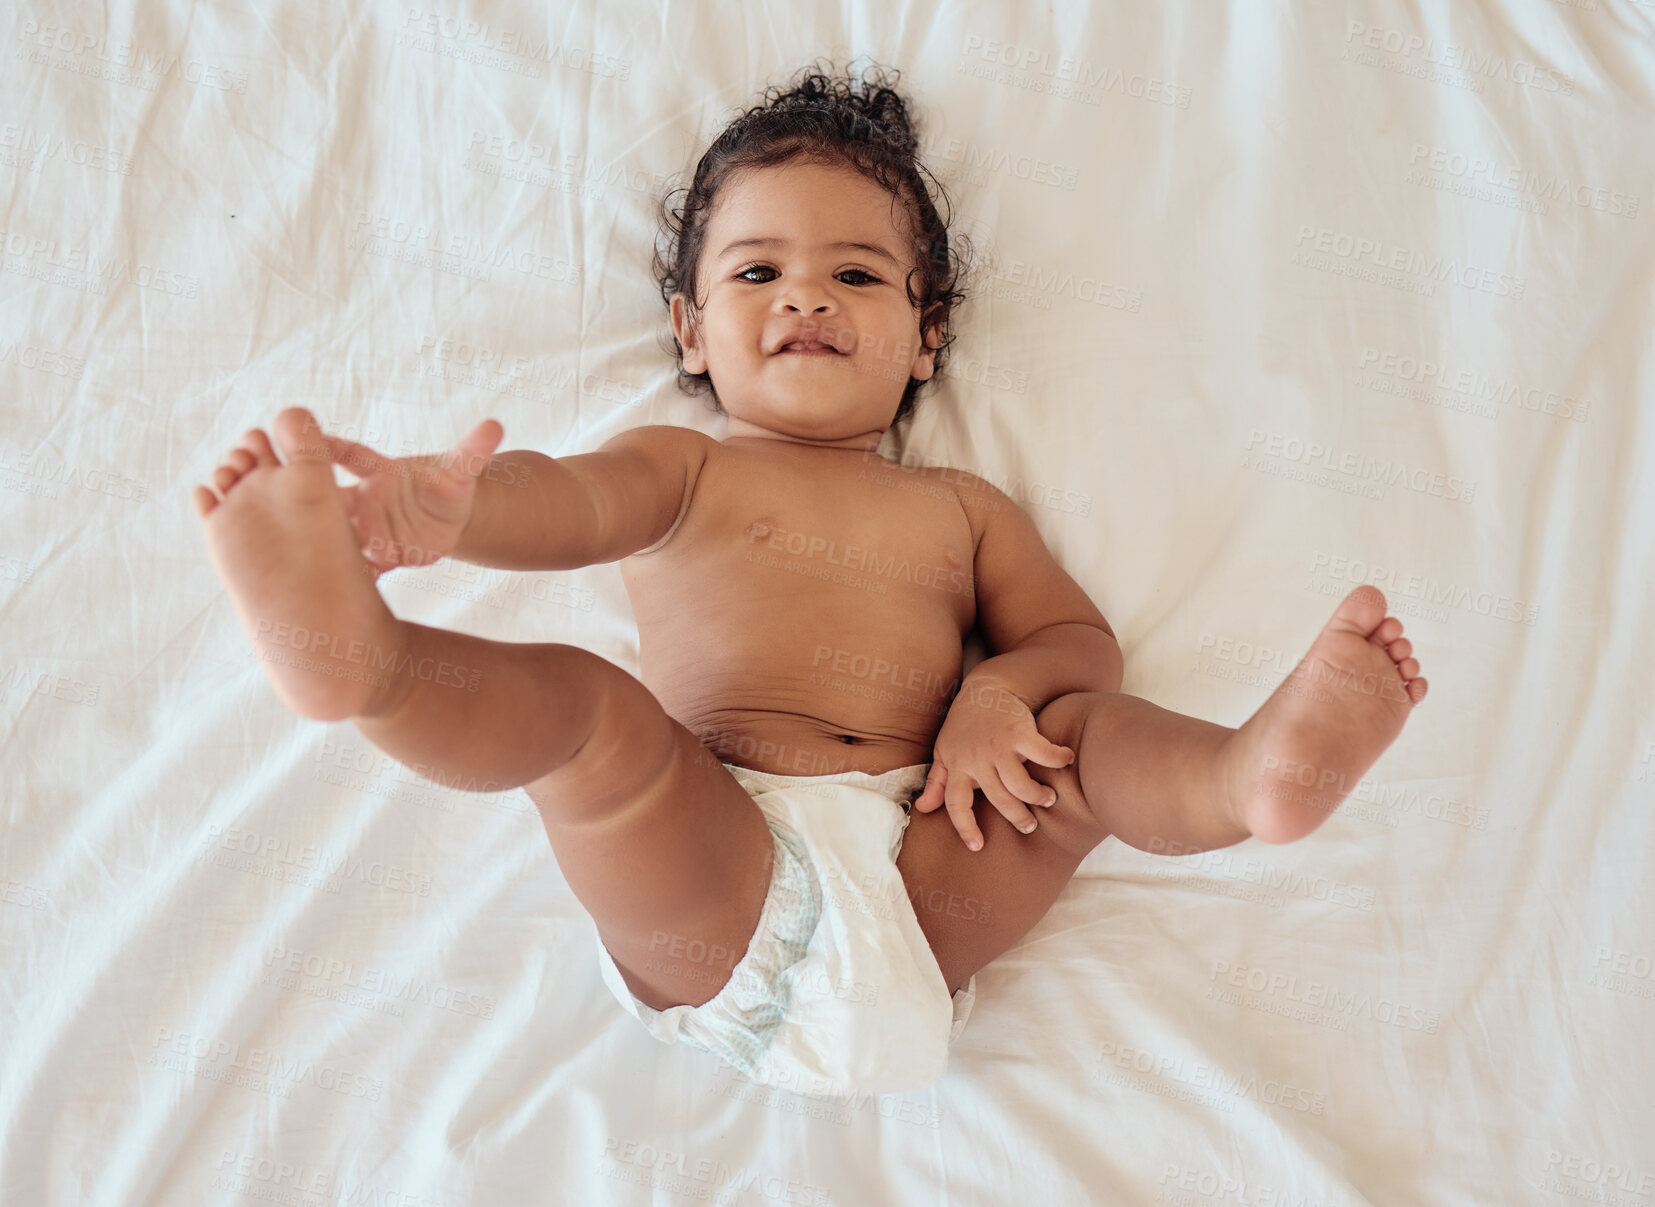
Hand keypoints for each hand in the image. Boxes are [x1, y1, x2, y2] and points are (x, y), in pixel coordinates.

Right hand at [325, 419, 504, 574]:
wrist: (450, 519)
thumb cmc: (447, 484)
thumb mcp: (462, 470)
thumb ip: (474, 451)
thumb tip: (496, 426)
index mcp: (382, 472)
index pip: (351, 455)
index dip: (330, 447)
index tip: (307, 441)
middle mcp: (366, 500)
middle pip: (332, 499)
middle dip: (315, 504)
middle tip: (298, 509)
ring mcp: (369, 530)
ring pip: (340, 536)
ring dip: (328, 545)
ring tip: (313, 557)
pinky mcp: (379, 558)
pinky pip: (361, 568)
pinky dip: (353, 578)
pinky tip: (341, 592)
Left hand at [912, 677, 1074, 850]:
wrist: (985, 689)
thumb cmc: (964, 726)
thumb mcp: (944, 752)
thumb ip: (937, 782)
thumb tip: (923, 809)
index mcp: (957, 767)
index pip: (956, 804)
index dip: (965, 827)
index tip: (977, 847)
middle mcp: (976, 759)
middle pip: (998, 799)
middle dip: (1017, 817)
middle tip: (1029, 825)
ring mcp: (998, 746)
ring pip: (1019, 784)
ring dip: (1037, 795)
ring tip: (1048, 798)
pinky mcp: (1019, 731)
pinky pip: (1041, 753)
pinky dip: (1057, 759)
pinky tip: (1066, 761)